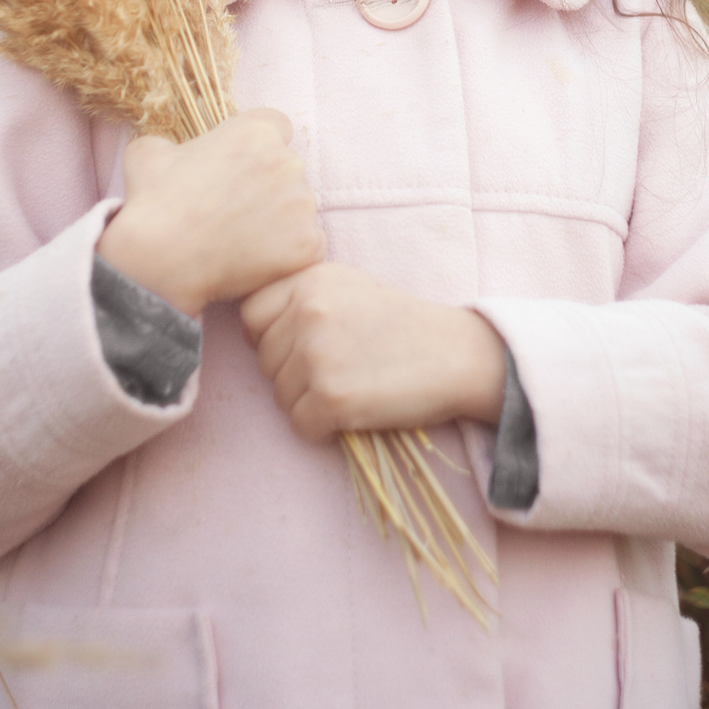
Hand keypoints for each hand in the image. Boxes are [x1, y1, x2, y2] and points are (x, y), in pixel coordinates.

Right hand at [96, 110, 324, 316]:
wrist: (160, 261)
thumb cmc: (153, 204)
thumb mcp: (148, 152)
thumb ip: (173, 143)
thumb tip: (174, 152)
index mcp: (256, 132)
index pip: (278, 127)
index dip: (260, 149)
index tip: (244, 169)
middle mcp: (288, 162)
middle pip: (290, 171)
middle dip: (269, 188)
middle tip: (235, 213)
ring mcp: (303, 205)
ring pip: (299, 210)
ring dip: (279, 223)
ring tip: (240, 242)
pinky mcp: (310, 245)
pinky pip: (307, 248)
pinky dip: (287, 257)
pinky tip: (254, 264)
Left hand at [239, 263, 507, 440]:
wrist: (458, 355)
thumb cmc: (403, 325)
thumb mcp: (349, 287)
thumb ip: (301, 296)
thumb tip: (250, 325)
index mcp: (310, 280)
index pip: (251, 315)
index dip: (271, 338)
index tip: (302, 347)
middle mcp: (307, 311)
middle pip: (263, 359)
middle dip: (291, 374)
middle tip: (338, 372)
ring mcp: (317, 354)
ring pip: (279, 395)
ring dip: (307, 402)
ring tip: (351, 388)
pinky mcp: (331, 396)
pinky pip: (299, 424)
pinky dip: (322, 428)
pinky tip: (353, 412)